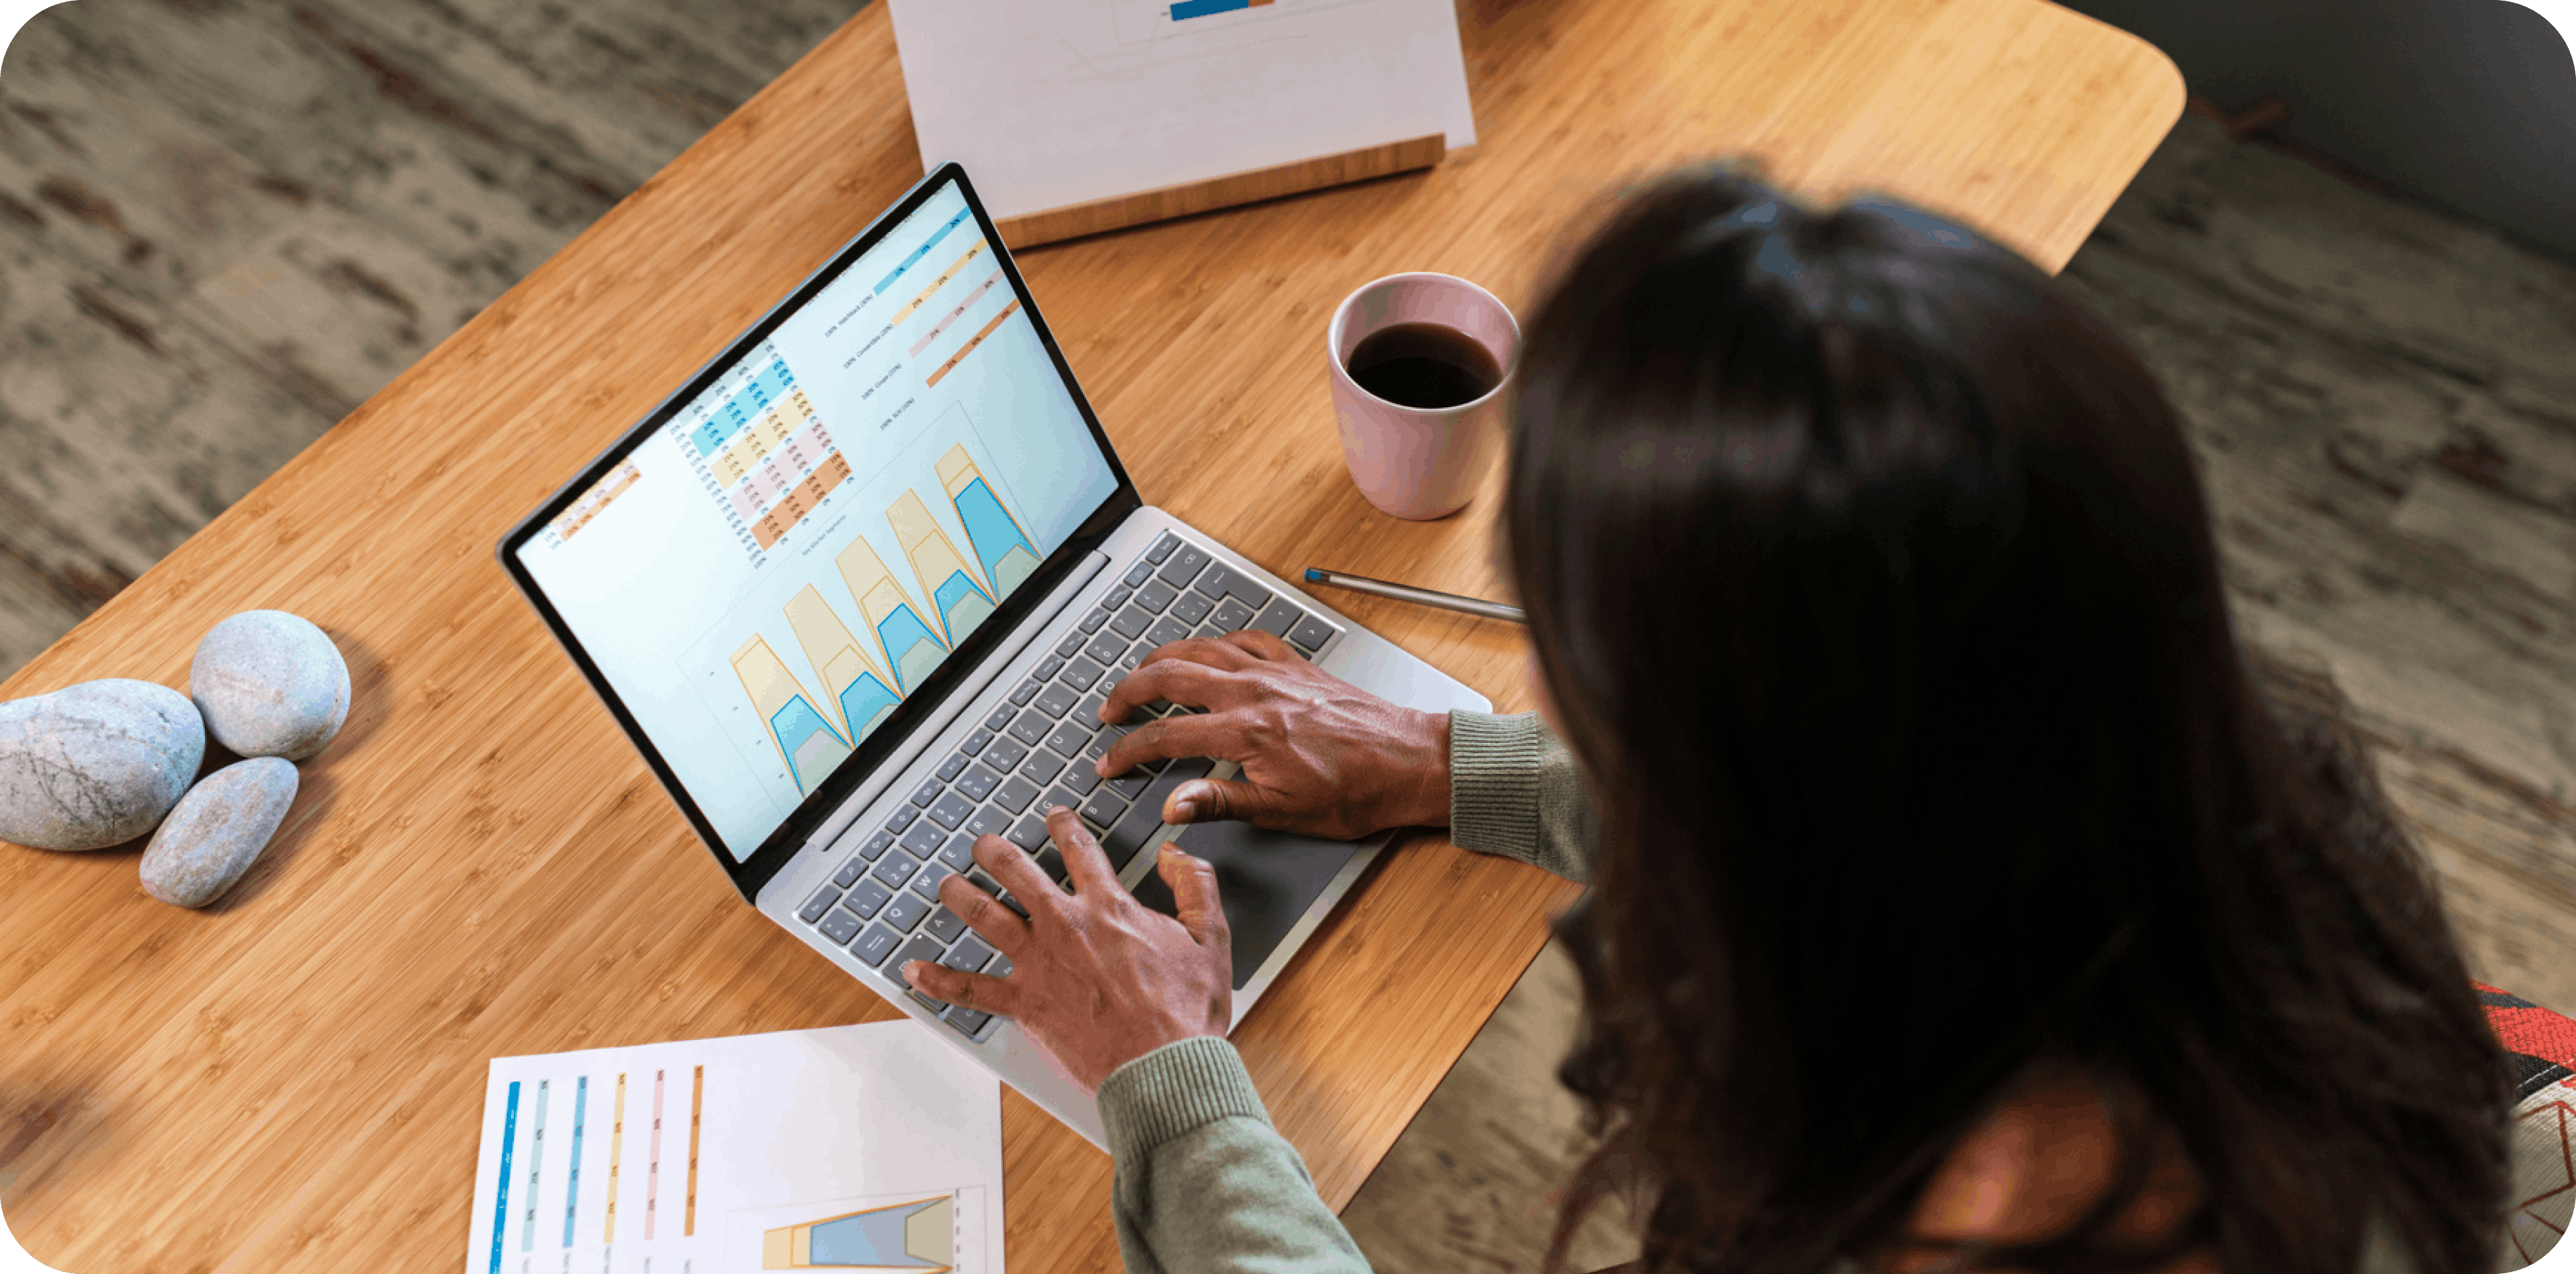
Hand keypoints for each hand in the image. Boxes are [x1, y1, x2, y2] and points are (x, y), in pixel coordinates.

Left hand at [906, 807, 1231, 1093]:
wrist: (1163, 1066)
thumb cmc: (1186, 1012)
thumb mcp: (1210, 938)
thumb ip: (1196, 886)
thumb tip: (1177, 853)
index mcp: (1110, 907)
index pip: (1081, 850)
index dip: (1066, 826)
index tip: (1056, 816)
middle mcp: (1066, 926)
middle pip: (1018, 872)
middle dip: (996, 851)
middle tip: (984, 843)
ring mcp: (1039, 964)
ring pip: (985, 916)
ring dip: (960, 896)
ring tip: (946, 884)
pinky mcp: (1024, 1003)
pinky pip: (970, 989)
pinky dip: (938, 980)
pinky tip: (913, 971)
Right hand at [1094, 629, 1449, 839]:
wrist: (1409, 762)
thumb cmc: (1356, 791)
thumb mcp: (1282, 812)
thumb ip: (1220, 802)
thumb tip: (1173, 806)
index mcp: (1245, 731)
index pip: (1166, 736)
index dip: (1130, 751)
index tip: (1111, 762)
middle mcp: (1255, 692)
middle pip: (1171, 675)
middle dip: (1130, 690)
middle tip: (1109, 709)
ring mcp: (1276, 672)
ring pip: (1203, 648)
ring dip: (1164, 657)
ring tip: (1142, 673)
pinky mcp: (1297, 665)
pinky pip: (1246, 639)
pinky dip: (1217, 642)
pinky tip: (1209, 650)